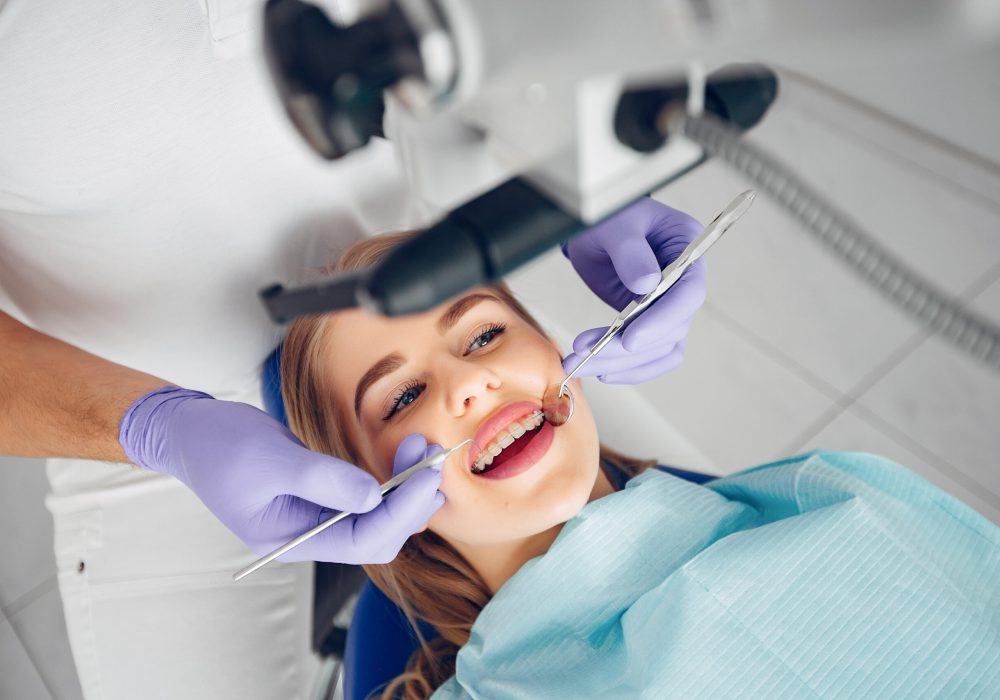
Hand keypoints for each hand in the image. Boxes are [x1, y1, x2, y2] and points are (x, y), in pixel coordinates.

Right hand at [119, 387, 443, 563]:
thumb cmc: (218, 445)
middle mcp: (308, 535)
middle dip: (410, 501)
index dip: (399, 513)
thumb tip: (374, 496)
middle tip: (433, 459)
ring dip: (405, 488)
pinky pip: (367, 497)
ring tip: (422, 451)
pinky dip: (390, 479)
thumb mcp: (271, 458)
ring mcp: (316, 516)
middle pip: (377, 535)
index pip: (361, 541)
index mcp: (290, 540)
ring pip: (377, 517)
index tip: (426, 479)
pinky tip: (405, 456)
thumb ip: (323, 479)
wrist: (191, 430)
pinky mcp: (322, 494)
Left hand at [563, 198, 705, 382]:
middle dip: (626, 348)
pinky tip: (601, 370)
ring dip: (620, 362)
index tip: (629, 339)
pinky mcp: (653, 322)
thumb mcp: (615, 225)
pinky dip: (628, 368)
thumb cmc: (609, 218)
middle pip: (671, 329)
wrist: (596, 232)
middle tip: (585, 354)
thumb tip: (646, 285)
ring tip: (578, 364)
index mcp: (687, 248)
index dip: (662, 320)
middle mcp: (686, 281)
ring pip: (659, 348)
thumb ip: (630, 251)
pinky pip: (652, 355)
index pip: (688, 293)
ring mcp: (671, 305)